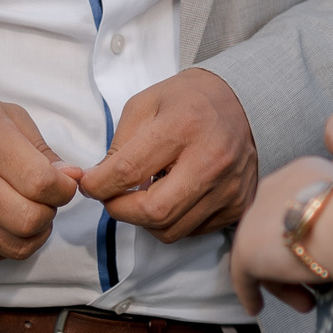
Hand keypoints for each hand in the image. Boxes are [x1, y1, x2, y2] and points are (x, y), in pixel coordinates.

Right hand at [0, 97, 83, 260]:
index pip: (42, 183)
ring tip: (25, 212)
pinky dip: (5, 243)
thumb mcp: (5, 117)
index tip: (62, 184)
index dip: (64, 189)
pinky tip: (0, 220)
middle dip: (49, 213)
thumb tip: (71, 180)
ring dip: (32, 233)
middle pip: (31, 221)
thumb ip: (43, 150)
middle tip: (43, 200)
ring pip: (16, 246)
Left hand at [78, 67, 256, 242]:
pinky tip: (171, 195)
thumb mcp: (145, 104)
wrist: (243, 103)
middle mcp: (212, 160)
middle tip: (111, 197)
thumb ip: (119, 145)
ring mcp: (229, 187)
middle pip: (153, 212)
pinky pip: (192, 231)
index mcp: (184, 126)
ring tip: (143, 193)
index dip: (99, 185)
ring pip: (171, 230)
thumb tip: (98, 183)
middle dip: (120, 211)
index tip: (89, 185)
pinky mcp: (238, 206)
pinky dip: (172, 221)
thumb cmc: (188, 101)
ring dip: (145, 220)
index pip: (129, 171)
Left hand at [230, 156, 332, 315]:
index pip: (299, 208)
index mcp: (303, 173)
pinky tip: (256, 308)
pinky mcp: (246, 246)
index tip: (326, 259)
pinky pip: (243, 273)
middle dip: (296, 262)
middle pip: (278, 231)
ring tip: (307, 304)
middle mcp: (274, 188)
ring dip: (283, 282)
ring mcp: (256, 217)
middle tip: (317, 289)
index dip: (310, 237)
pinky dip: (249, 291)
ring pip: (264, 253)